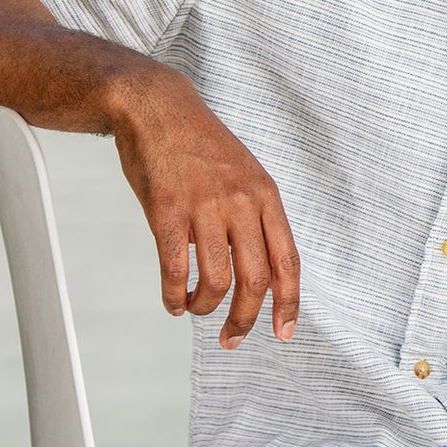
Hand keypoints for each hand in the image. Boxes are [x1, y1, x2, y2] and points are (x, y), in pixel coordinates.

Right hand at [108, 66, 300, 348]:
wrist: (157, 107)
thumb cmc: (200, 146)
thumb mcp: (244, 174)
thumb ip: (254, 215)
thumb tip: (258, 267)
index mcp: (265, 195)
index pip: (287, 259)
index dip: (289, 302)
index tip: (283, 333)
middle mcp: (242, 201)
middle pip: (256, 278)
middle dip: (246, 318)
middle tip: (231, 339)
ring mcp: (205, 205)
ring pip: (217, 280)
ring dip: (207, 307)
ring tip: (195, 309)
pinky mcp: (167, 209)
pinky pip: (174, 268)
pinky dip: (174, 295)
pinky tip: (172, 301)